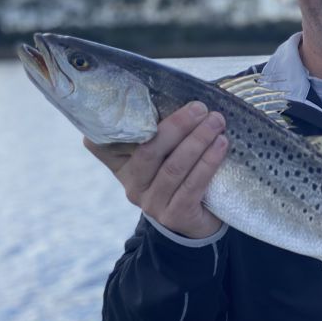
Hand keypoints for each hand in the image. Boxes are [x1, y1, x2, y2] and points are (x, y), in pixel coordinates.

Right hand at [83, 101, 227, 237]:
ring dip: (198, 140)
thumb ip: (163, 134)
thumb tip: (185, 96)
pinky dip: (208, 162)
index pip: (100, 144)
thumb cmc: (181, 178)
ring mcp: (152, 203)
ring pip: (174, 167)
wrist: (197, 224)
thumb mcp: (165, 157)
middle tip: (200, 108)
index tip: (134, 99)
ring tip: (216, 122)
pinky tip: (221, 145)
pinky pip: (193, 185)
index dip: (108, 124)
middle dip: (177, 126)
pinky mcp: (175, 216)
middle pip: (149, 150)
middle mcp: (133, 185)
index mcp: (123, 166)